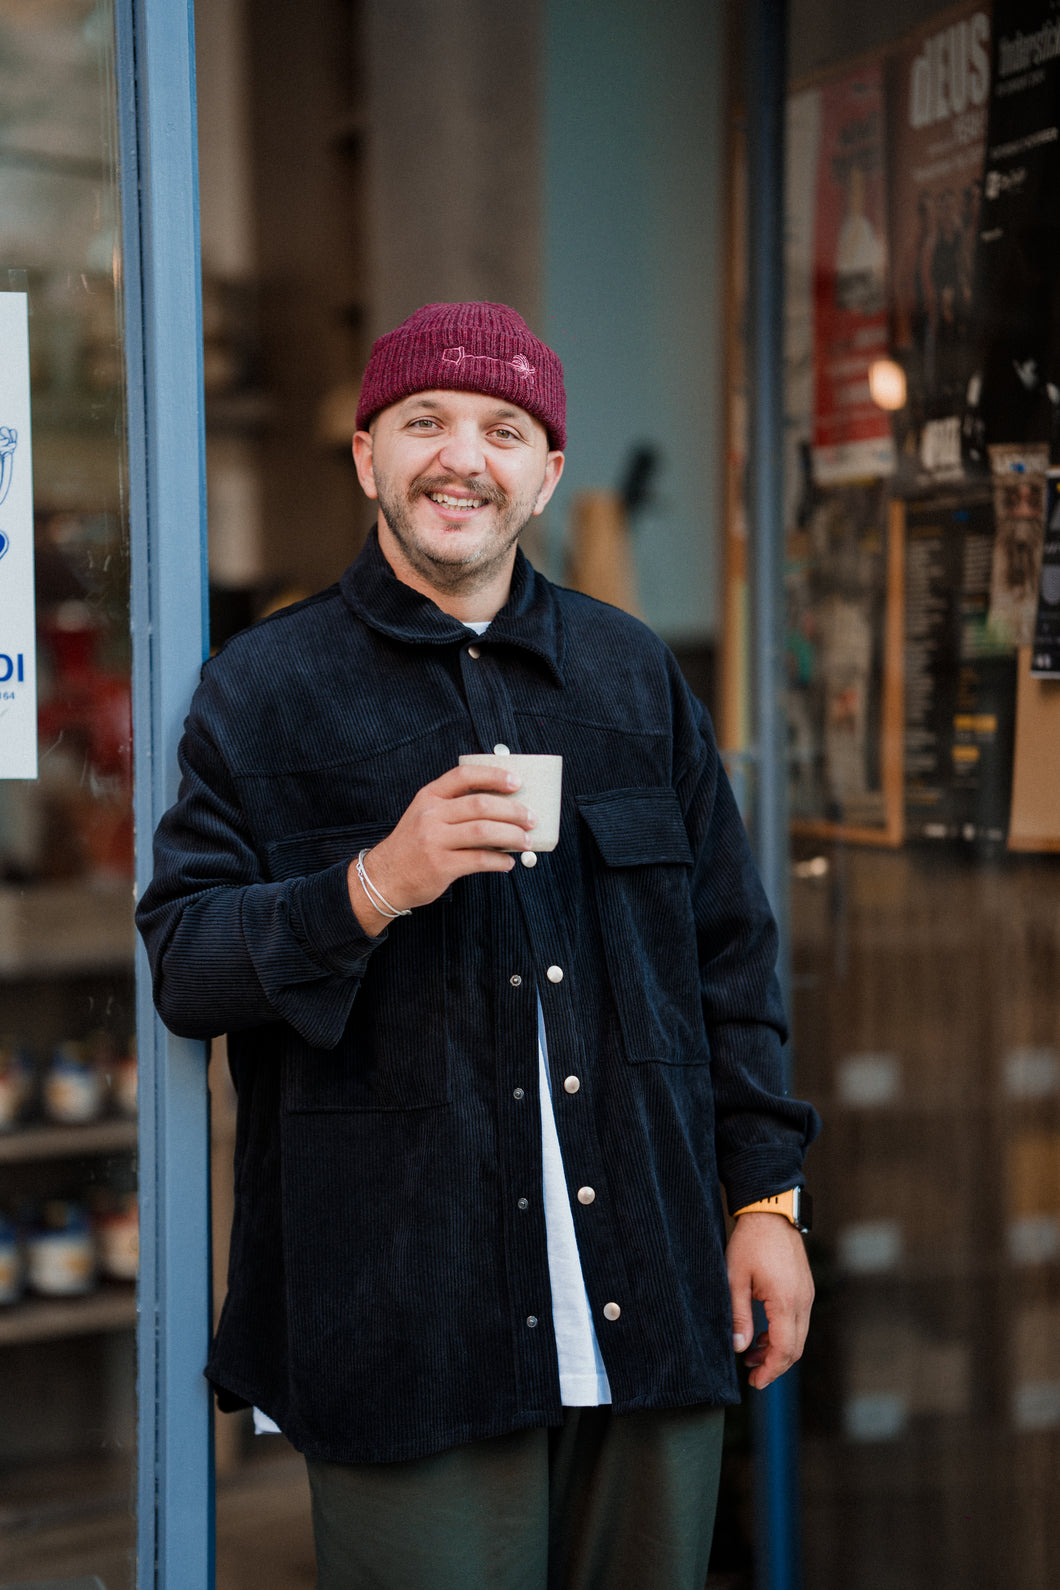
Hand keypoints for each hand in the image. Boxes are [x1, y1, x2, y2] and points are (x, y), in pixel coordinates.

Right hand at [347, 763, 536, 934]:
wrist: (384, 877)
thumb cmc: (413, 846)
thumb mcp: (425, 815)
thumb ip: (454, 807)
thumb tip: (502, 808)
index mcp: (429, 796)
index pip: (464, 776)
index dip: (493, 776)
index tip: (516, 782)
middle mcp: (430, 815)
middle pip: (481, 805)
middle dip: (513, 810)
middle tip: (531, 818)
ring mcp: (434, 840)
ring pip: (483, 831)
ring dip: (511, 835)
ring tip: (526, 841)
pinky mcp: (440, 865)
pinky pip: (479, 860)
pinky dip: (499, 861)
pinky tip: (508, 862)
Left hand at [726, 1212, 814, 1390]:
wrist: (771, 1211)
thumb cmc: (751, 1241)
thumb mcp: (735, 1278)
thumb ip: (738, 1315)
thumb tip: (740, 1347)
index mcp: (786, 1301)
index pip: (784, 1350)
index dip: (770, 1371)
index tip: (754, 1382)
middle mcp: (803, 1301)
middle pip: (795, 1348)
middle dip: (774, 1366)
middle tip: (752, 1375)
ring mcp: (807, 1294)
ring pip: (798, 1336)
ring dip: (778, 1350)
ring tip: (752, 1354)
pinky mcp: (804, 1288)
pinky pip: (798, 1321)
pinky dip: (783, 1333)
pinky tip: (763, 1334)